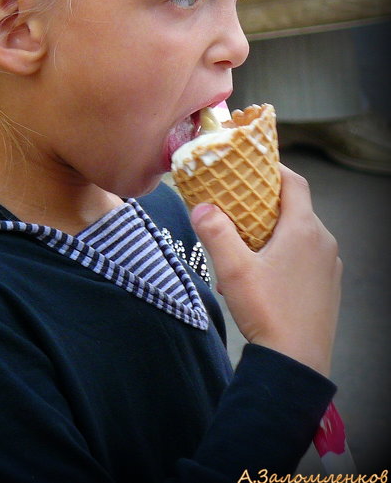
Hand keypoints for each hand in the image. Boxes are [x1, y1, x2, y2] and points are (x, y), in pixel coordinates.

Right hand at [190, 165, 341, 377]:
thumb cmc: (267, 312)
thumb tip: (201, 206)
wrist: (295, 364)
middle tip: (237, 204)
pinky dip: (284, 251)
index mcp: (304, 230)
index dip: (272, 169)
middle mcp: (323, 242)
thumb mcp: (233, 270)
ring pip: (300, 233)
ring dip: (273, 229)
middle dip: (266, 201)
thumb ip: (215, 233)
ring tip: (243, 241)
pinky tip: (260, 271)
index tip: (249, 166)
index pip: (294, 182)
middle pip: (295, 207)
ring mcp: (329, 266)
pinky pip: (306, 255)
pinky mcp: (327, 287)